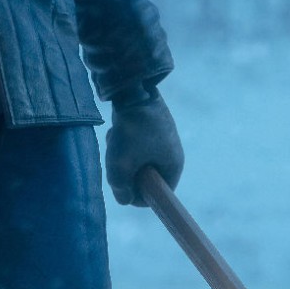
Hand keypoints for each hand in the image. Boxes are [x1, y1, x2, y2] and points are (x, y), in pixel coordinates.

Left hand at [105, 90, 183, 206]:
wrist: (133, 90)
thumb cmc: (130, 132)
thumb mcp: (120, 168)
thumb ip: (121, 190)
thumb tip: (124, 198)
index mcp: (173, 167)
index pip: (157, 196)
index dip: (137, 196)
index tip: (122, 184)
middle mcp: (172, 154)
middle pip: (144, 179)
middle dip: (126, 173)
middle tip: (116, 159)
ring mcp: (162, 140)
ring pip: (135, 162)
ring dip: (121, 156)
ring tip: (116, 141)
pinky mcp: (150, 129)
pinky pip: (133, 146)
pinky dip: (122, 142)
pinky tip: (116, 131)